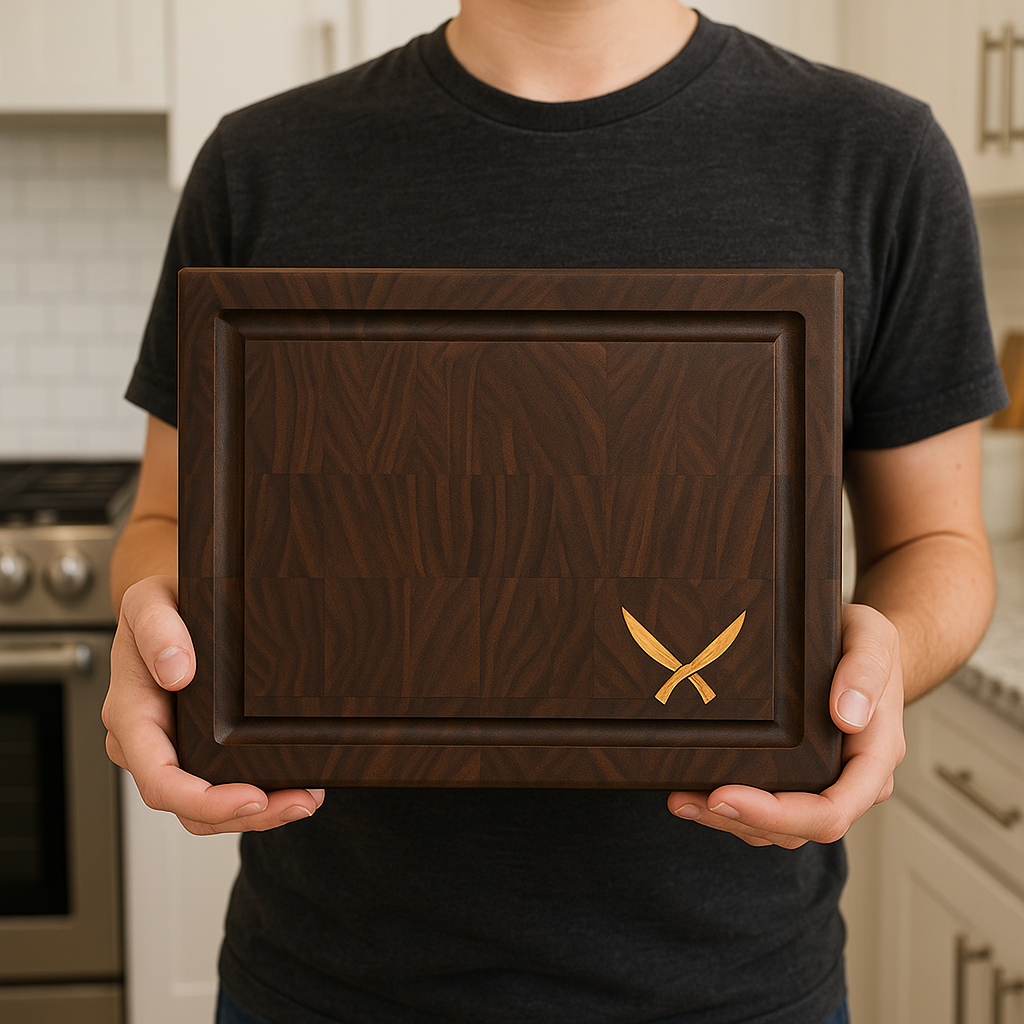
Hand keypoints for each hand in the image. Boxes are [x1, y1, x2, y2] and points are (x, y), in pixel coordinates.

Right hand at [102, 575, 324, 834]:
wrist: (168, 602)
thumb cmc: (158, 604)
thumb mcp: (149, 600)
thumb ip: (156, 630)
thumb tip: (175, 671)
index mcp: (129, 715)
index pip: (160, 780)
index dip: (205, 799)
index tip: (252, 797)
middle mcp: (147, 743)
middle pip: (189, 807)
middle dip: (246, 815)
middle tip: (300, 802)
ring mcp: (171, 751)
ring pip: (207, 809)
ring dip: (259, 814)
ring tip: (306, 800)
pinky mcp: (196, 750)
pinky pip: (221, 787)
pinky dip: (258, 796)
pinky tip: (294, 788)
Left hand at [666, 603, 905, 847]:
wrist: (864, 645)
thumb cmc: (867, 644)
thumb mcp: (874, 639)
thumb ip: (866, 672)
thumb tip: (848, 715)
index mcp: (874, 758)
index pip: (831, 811)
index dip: (776, 814)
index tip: (725, 796)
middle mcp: (852, 782)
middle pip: (797, 828)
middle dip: (739, 820)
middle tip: (685, 799)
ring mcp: (826, 784)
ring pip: (778, 829)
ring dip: (727, 821)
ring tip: (680, 800)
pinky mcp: (801, 779)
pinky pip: (768, 811)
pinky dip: (731, 810)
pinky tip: (694, 795)